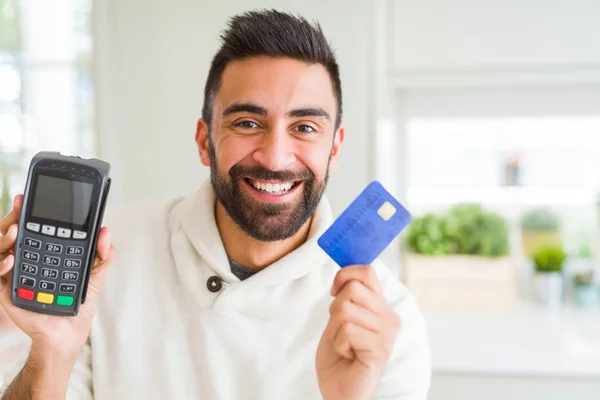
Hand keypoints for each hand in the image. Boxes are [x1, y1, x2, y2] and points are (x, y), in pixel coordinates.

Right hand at [0, 195, 114, 355]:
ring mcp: (17, 275)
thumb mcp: (94, 276)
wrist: (66, 336)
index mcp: (47, 254)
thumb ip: (103, 254)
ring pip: (2, 250)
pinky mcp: (7, 291)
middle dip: (14, 217)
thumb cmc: (79, 305)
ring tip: (17, 229)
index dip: (31, 211)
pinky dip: (3, 265)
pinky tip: (13, 258)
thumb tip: (106, 231)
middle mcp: (29, 261)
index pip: (36, 228)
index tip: (30, 196)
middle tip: (20, 206)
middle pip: (15, 234)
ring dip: (7, 237)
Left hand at [316, 265, 400, 399]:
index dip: (344, 275)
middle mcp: (389, 318)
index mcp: (381, 307)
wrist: (339, 390)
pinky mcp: (380, 349)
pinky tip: (347, 354)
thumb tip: (344, 271)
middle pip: (352, 288)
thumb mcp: (340, 318)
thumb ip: (347, 296)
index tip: (334, 291)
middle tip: (340, 330)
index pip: (367, 271)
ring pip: (346, 309)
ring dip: (335, 329)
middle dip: (335, 309)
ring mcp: (386, 334)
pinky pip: (348, 329)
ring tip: (345, 344)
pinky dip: (339, 343)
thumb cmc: (338, 355)